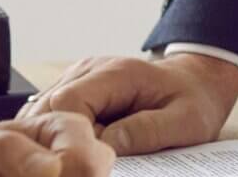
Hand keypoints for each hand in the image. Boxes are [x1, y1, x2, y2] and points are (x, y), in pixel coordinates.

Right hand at [18, 51, 237, 153]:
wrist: (197, 81)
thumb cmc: (194, 100)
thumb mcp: (185, 122)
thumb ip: (146, 131)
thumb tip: (106, 146)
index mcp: (116, 74)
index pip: (68, 103)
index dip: (67, 137)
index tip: (84, 164)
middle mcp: (90, 70)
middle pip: (46, 108)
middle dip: (52, 143)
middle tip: (74, 169)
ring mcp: (79, 78)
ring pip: (41, 112)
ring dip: (49, 140)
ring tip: (72, 163)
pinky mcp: (76, 90)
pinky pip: (50, 115)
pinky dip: (53, 137)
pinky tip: (71, 154)